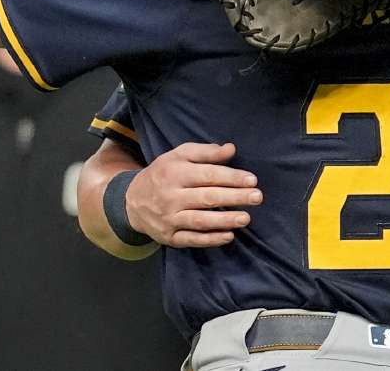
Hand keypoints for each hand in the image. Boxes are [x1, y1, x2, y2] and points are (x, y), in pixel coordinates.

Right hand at [125, 142, 262, 247]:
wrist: (132, 200)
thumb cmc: (164, 174)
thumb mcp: (179, 155)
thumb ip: (206, 152)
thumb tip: (231, 149)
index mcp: (174, 173)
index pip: (207, 175)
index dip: (231, 177)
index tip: (252, 180)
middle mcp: (170, 196)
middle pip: (207, 197)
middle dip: (234, 197)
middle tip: (257, 197)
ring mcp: (169, 218)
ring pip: (200, 221)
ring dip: (225, 220)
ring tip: (246, 218)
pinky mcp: (169, 237)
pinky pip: (192, 239)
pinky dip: (211, 239)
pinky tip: (229, 236)